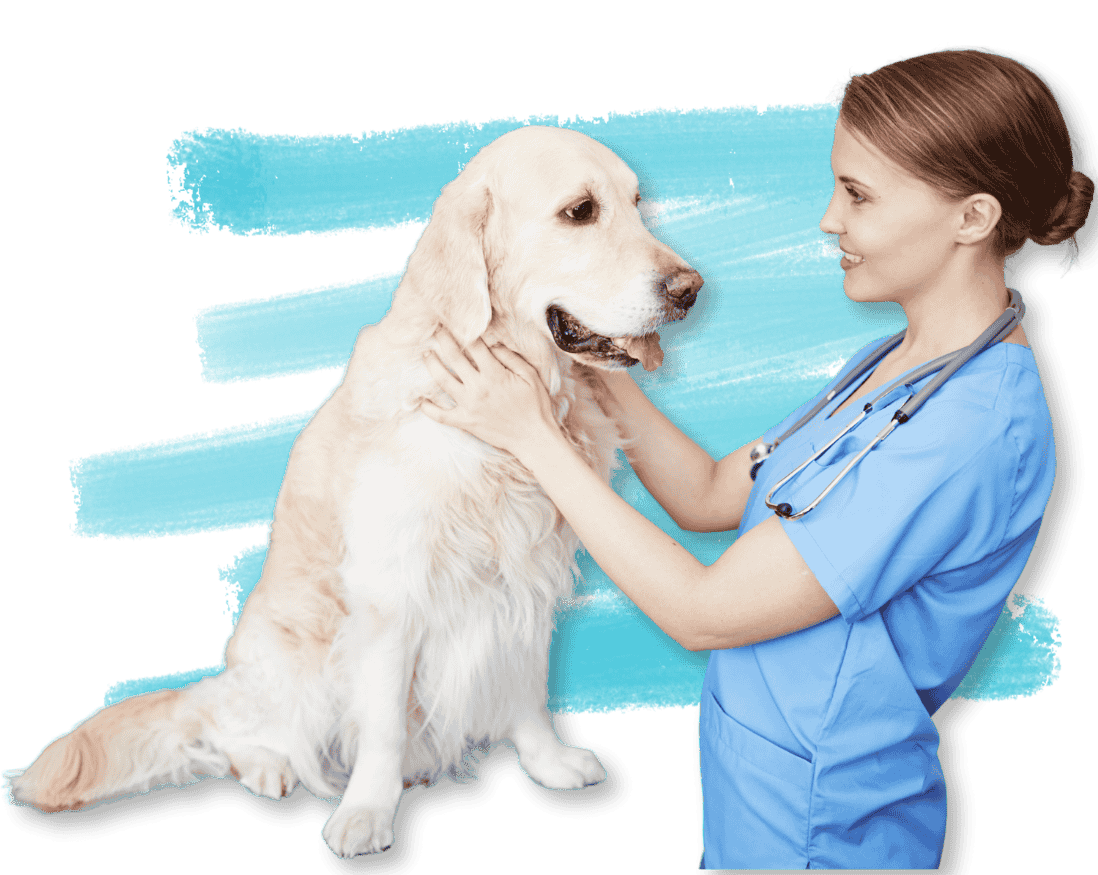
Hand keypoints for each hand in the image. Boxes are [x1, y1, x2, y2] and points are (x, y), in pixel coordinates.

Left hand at [421, 329, 559, 460]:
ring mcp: (469, 405)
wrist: (532, 437)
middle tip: (436, 330)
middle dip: (443, 340)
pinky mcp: (465, 422)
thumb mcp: (529, 376)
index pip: (474, 347)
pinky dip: (428, 408)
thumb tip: (492, 344)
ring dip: (431, 365)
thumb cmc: (535, 405)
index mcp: (494, 374)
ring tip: (426, 355)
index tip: (457, 323)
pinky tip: (421, 399)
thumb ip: (510, 357)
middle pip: (454, 358)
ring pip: (442, 381)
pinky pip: (441, 415)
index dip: (464, 332)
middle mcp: (478, 388)